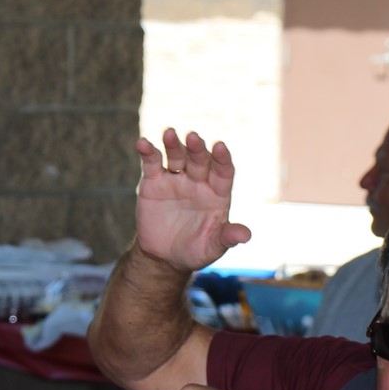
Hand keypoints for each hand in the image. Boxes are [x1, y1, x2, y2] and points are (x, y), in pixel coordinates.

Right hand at [135, 129, 251, 272]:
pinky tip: (142, 143)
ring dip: (174, 144)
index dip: (222, 159)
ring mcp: (176, 179)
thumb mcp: (212, 247)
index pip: (223, 172)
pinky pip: (152, 163)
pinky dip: (147, 152)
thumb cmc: (195, 250)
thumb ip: (227, 238)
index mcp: (217, 194)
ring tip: (169, 133)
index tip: (220, 147)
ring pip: (177, 156)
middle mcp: (198, 182)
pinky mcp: (154, 182)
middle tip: (193, 137)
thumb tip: (246, 235)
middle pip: (200, 160)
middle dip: (197, 149)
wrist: (164, 256)